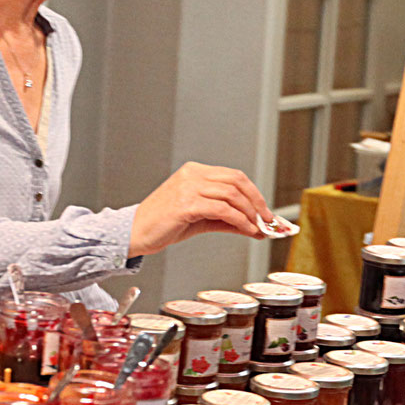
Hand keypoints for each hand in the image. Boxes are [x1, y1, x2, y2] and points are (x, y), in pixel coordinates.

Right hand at [129, 162, 275, 256]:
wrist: (136, 233)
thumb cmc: (164, 224)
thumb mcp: (201, 219)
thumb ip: (228, 219)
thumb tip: (256, 227)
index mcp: (195, 171)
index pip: (234, 176)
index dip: (255, 193)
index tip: (266, 210)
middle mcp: (192, 175)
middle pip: (237, 182)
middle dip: (258, 202)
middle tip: (269, 219)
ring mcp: (188, 187)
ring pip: (232, 195)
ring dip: (251, 214)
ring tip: (258, 228)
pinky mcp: (185, 204)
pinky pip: (222, 209)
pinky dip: (240, 221)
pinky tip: (247, 230)